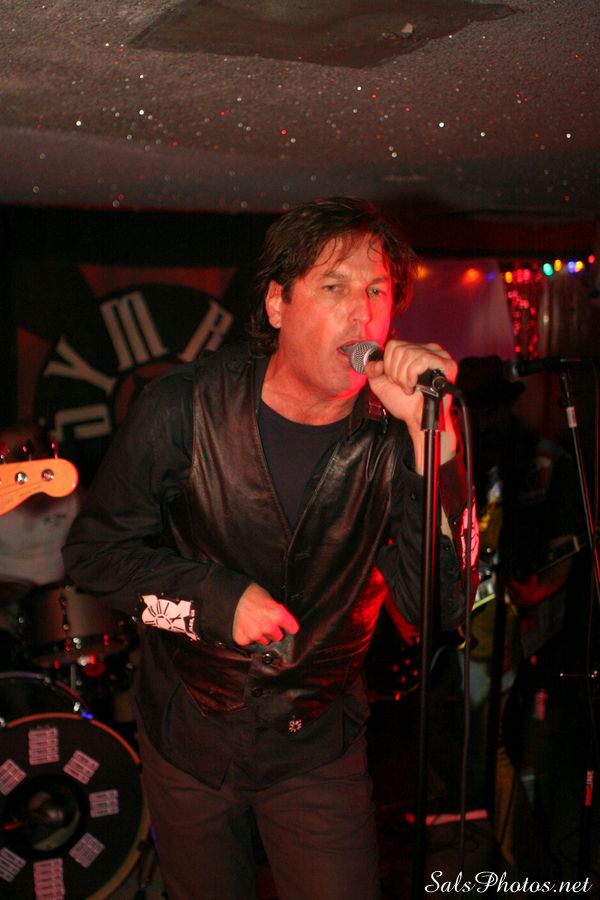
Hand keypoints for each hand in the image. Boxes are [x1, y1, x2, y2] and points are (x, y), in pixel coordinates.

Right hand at [233, 582, 299, 645]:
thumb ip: (277, 609)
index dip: (289, 625)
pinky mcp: (243, 639)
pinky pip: (249, 642)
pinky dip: (247, 636)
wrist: (230, 595)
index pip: (292, 628)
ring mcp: (255, 634)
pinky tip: (245, 626)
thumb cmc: (250, 593)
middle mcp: (268, 627)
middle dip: (274, 631)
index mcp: (278, 615)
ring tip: (254, 623)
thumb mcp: (269, 597)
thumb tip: (283, 616)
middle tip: (266, 621)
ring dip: (261, 635)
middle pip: (278, 636)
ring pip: (264, 641)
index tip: (288, 626)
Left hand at [365, 340, 457, 469]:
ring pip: (409, 353)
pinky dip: (412, 375)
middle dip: (395, 372)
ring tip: (409, 388)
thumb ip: (372, 370)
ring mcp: (439, 356)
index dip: (388, 364)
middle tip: (402, 386)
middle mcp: (429, 350)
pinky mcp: (446, 365)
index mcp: (415, 351)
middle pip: (400, 349)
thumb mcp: (381, 384)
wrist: (417, 419)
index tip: (394, 380)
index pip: (394, 344)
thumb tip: (376, 362)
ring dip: (403, 377)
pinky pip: (422, 360)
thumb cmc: (404, 403)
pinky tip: (415, 387)